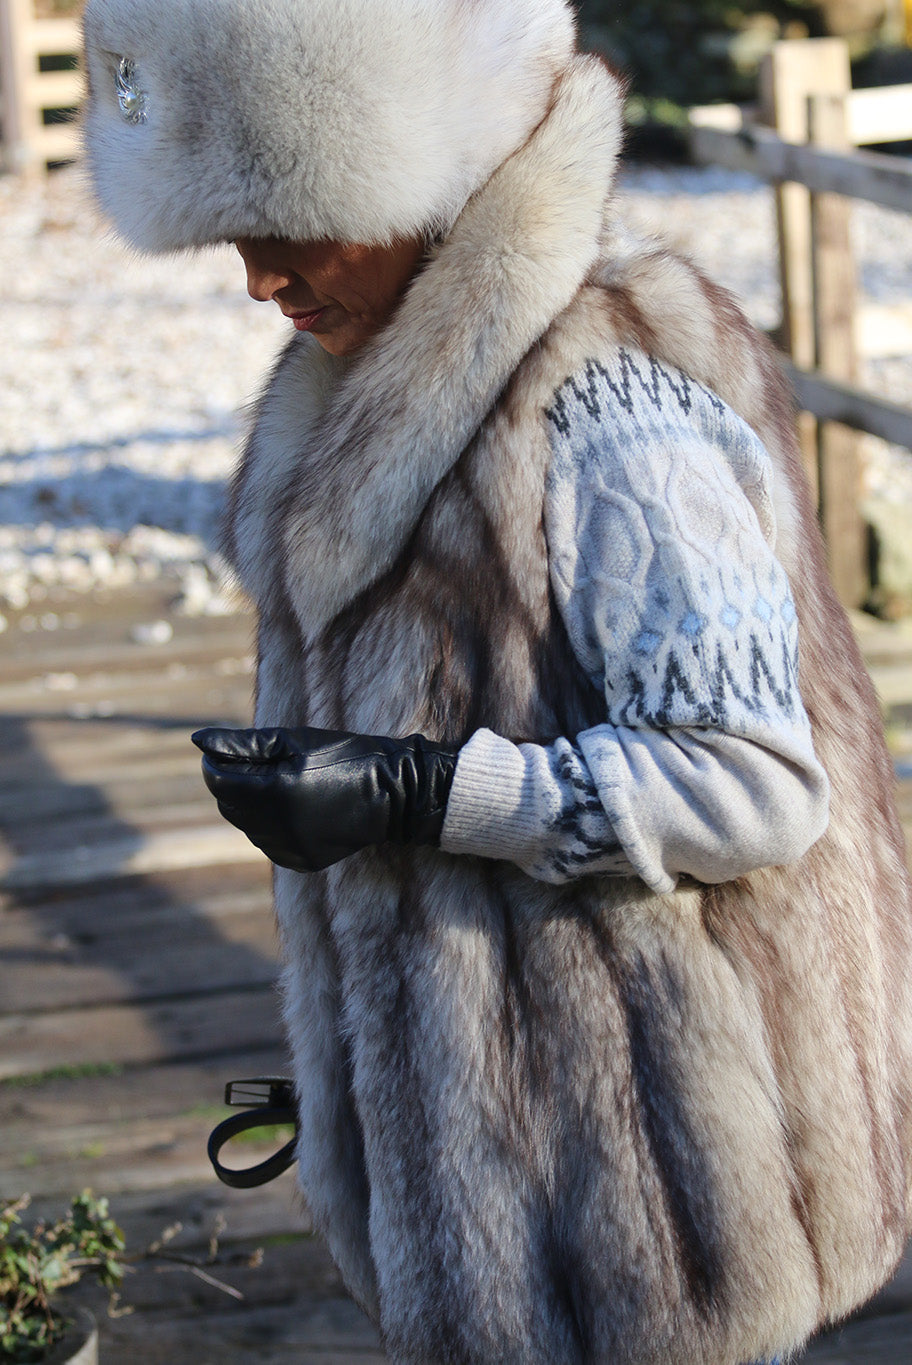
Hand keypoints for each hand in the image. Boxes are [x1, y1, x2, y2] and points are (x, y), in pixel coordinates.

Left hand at [191, 725, 457, 871]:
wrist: (394, 793)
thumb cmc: (345, 755)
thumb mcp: (295, 741)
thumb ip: (243, 743)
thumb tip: (198, 741)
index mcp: (274, 793)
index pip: (218, 781)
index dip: (215, 763)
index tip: (225, 749)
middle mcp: (278, 828)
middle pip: (228, 806)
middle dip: (233, 783)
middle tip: (258, 763)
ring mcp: (290, 849)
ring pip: (247, 826)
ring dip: (252, 804)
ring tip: (283, 783)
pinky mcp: (301, 861)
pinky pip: (269, 843)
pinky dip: (271, 825)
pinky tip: (295, 807)